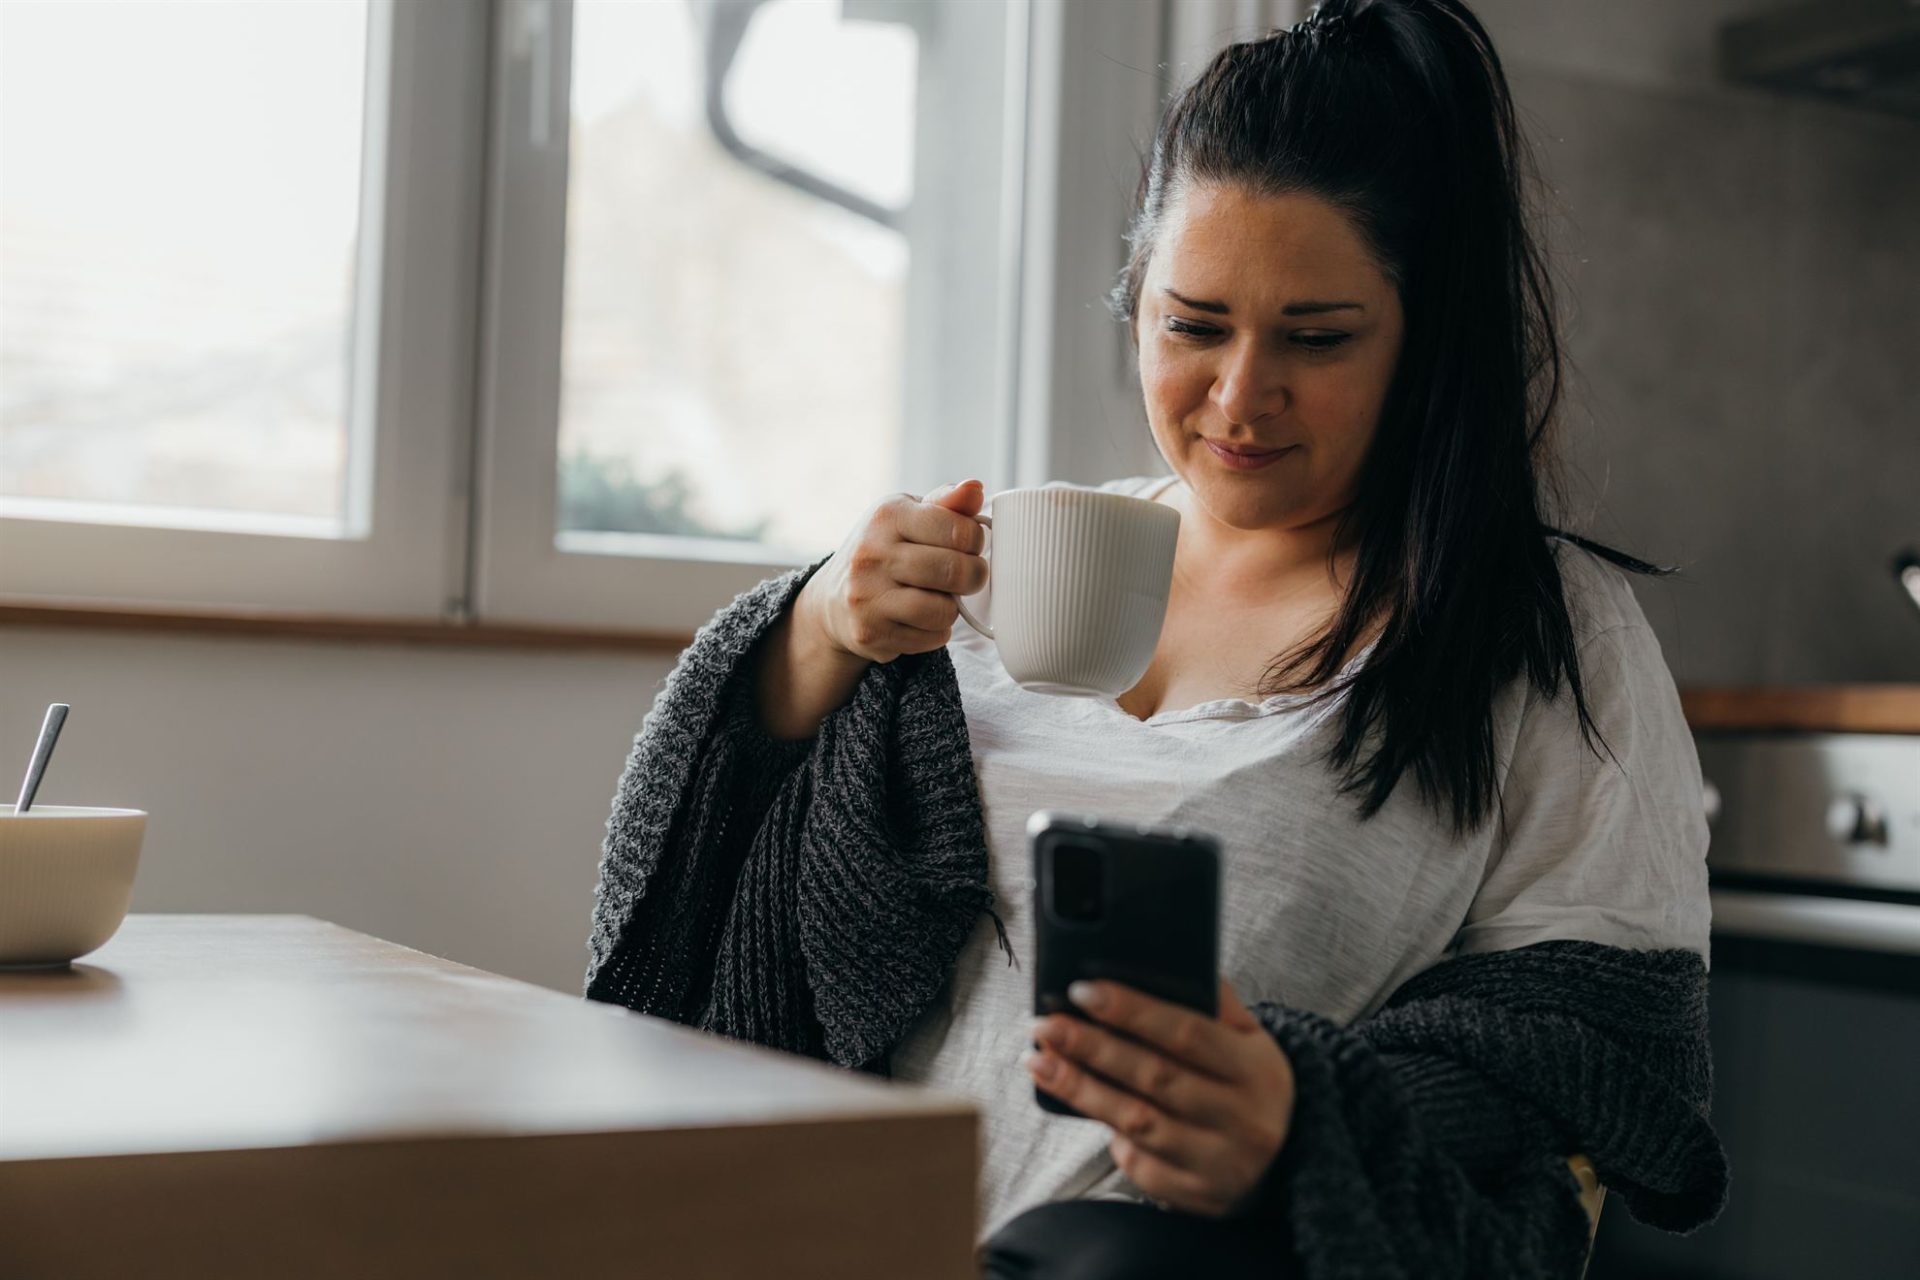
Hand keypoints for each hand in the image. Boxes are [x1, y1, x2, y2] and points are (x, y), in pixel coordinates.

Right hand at [795, 480, 989, 664]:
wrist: (833, 600)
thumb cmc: (883, 551)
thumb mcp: (908, 517)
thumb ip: (946, 504)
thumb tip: (975, 488)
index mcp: (887, 515)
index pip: (957, 529)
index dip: (976, 540)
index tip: (968, 545)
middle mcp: (871, 553)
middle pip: (954, 571)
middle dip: (974, 577)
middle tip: (966, 576)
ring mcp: (867, 596)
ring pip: (944, 610)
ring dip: (952, 608)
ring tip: (938, 597)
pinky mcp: (870, 633)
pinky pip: (931, 638)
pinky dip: (935, 631)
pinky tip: (919, 619)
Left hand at [1024, 976, 1294, 1217]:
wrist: (1291, 1163)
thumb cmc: (1253, 1087)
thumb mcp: (1253, 1041)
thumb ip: (1216, 1003)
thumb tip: (1167, 963)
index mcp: (1254, 1070)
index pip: (1187, 1033)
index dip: (1132, 1011)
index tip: (1082, 991)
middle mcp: (1240, 1118)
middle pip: (1153, 1077)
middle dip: (1091, 1047)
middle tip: (1045, 1023)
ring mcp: (1217, 1162)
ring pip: (1137, 1121)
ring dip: (1080, 1089)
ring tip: (1038, 1060)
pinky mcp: (1195, 1196)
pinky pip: (1140, 1163)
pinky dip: (1108, 1135)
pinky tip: (1081, 1106)